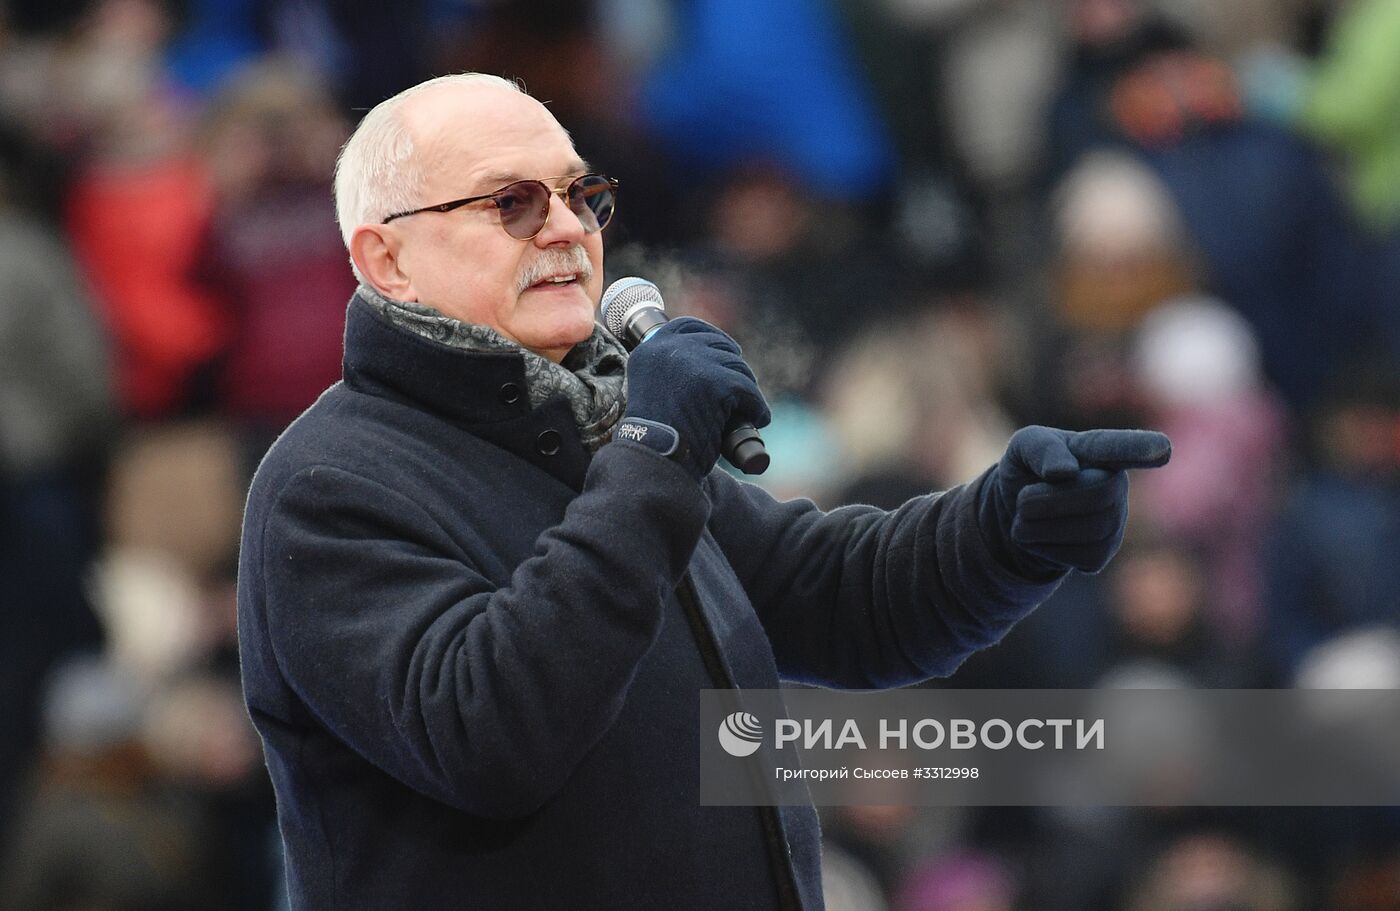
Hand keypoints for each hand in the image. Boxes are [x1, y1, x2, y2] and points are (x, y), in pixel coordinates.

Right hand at [621, 317, 770, 480]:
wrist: (653, 463)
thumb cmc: (655, 438)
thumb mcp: (656, 391)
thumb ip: (673, 372)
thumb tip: (710, 361)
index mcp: (649, 349)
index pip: (687, 326)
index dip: (711, 337)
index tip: (726, 350)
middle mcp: (668, 349)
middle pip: (717, 344)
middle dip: (733, 365)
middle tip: (741, 388)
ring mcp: (693, 363)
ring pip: (736, 366)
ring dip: (746, 388)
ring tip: (748, 409)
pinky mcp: (715, 383)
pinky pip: (747, 390)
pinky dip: (756, 406)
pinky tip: (758, 418)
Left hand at [979, 426, 1171, 577]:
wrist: (1015, 514)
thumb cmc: (1027, 470)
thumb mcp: (1023, 448)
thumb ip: (1041, 448)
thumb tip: (1066, 472)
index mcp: (1096, 448)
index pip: (1121, 447)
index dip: (1141, 448)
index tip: (1161, 450)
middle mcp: (1116, 482)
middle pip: (1097, 494)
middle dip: (1049, 500)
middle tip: (1022, 500)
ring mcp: (1114, 519)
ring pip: (1089, 531)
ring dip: (1040, 526)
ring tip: (1026, 517)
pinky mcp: (1103, 553)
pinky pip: (1081, 557)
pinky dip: (1045, 549)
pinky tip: (1042, 538)